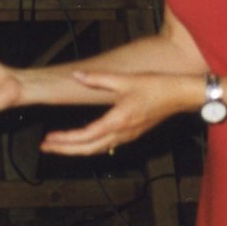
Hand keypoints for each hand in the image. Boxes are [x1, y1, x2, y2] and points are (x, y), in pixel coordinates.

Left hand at [39, 70, 191, 156]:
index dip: (66, 139)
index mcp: (119, 120)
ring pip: (97, 149)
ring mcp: (128, 135)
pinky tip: (82, 142)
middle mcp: (122, 133)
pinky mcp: (131, 134)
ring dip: (76, 149)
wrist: (181, 95)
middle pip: (89, 148)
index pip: (87, 136)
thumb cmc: (156, 86)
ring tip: (57, 146)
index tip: (50, 139)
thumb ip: (98, 79)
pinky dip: (90, 146)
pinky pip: (106, 145)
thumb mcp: (125, 80)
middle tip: (45, 148)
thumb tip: (77, 76)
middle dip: (65, 150)